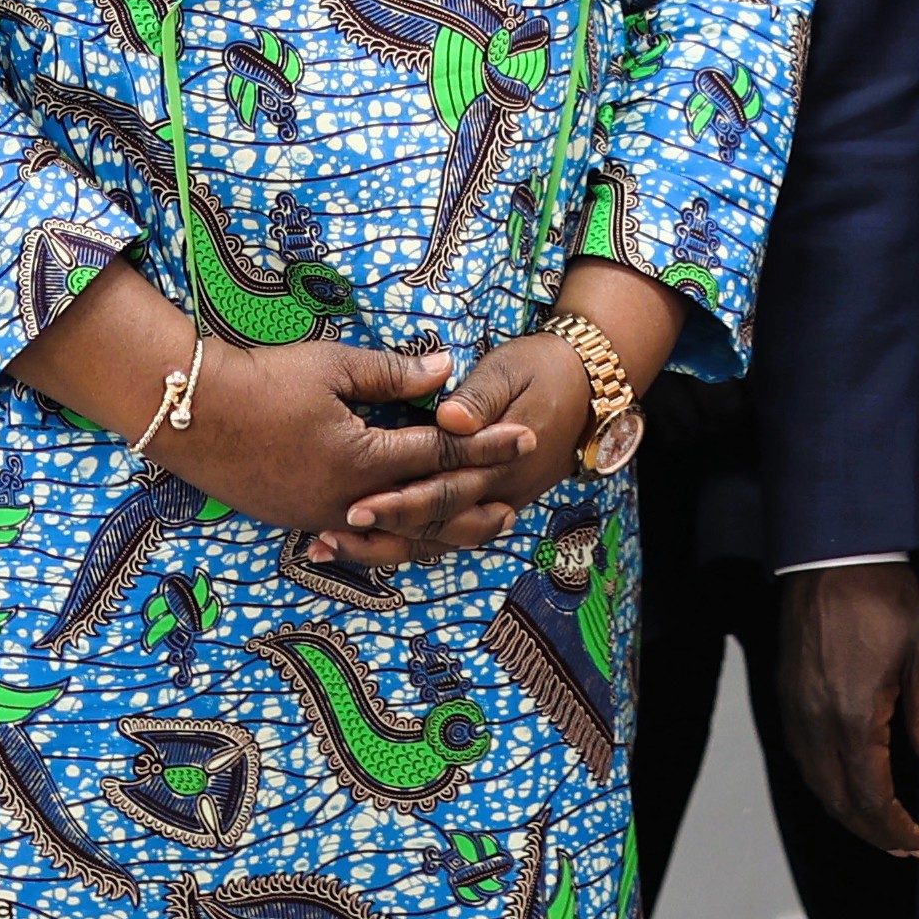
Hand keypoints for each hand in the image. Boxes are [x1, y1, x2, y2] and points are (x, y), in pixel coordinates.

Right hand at [147, 336, 496, 566]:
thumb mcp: (332, 367)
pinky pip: (361, 540)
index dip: (486, 444)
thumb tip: (446, 370)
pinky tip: (411, 539)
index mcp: (363, 458)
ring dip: (441, 531)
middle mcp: (348, 499)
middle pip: (428, 507)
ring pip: (398, 535)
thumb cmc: (262, 381)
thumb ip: (393, 374)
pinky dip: (394, 540)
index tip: (524, 437)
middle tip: (518, 497)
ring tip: (478, 527)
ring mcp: (322, 517)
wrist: (190, 414)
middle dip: (476, 498)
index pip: (440, 451)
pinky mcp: (299, 521)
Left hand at [312, 334, 597, 561]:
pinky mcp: (486, 503)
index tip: (355, 506)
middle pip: (435, 524)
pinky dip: (405, 541)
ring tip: (330, 548)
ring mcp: (495, 503)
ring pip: (438, 540)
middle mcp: (499, 492)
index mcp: (502, 461)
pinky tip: (362, 543)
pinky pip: (444, 535)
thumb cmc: (541, 369)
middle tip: (333, 532)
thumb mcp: (510, 371)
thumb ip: (479, 396)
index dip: (399, 502)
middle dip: (383, 530)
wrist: (588, 387)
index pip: (444, 490)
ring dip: (386, 547)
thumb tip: (450, 419)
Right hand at [780, 560, 918, 861]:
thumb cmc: (883, 597)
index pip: (871, 797)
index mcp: (853, 717)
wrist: (832, 554)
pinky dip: (826, 785)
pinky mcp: (786, 695)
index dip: (896, 829)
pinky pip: (802, 758)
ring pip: (815, 784)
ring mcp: (795, 710)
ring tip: (880, 826)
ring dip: (847, 813)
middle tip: (904, 846)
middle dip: (872, 832)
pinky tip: (847, 785)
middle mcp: (816, 722)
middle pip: (839, 801)